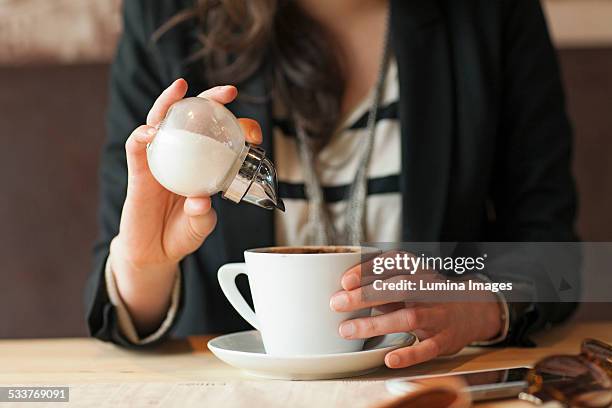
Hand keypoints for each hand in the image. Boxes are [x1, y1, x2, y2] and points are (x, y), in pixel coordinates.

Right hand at [112, 79, 262, 332]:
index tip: (252, 127)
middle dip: (208, 99)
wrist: (154, 252)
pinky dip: (142, 135)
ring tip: (180, 87)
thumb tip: (201, 199)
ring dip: (169, 102)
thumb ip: (202, 215)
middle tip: (226, 91)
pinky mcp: (138, 171)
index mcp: (202, 166)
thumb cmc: (181, 234)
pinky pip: (137, 148)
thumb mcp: (200, 226)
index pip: (219, 136)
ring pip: (161, 122)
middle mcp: (181, 156)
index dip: (235, 126)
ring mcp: (159, 161)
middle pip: (192, 119)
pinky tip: (151, 130)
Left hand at [330, 255, 502, 368]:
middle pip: (397, 288)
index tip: (345, 281)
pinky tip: (389, 358)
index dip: (368, 270)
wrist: (472, 310)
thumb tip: (343, 291)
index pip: (393, 262)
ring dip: (376, 324)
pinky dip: (408, 354)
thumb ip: (379, 284)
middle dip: (365, 295)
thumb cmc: (426, 295)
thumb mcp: (407, 281)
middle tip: (337, 303)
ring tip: (347, 330)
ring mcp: (438, 314)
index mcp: (418, 270)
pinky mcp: (445, 339)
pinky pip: (427, 347)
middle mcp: (429, 289)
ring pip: (409, 317)